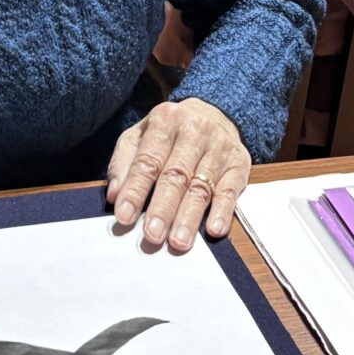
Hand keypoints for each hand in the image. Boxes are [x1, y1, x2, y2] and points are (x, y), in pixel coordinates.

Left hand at [106, 98, 250, 253]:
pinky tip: (214, 229)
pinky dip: (223, 211)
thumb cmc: (169, 132)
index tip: (124, 216)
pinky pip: (230, 190)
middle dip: (163, 208)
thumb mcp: (140, 136)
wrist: (213, 113)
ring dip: (189, 217)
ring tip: (178, 242)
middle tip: (152, 235)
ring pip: (202, 187)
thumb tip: (114, 194)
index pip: (147, 161)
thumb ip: (124, 163)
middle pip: (176, 175)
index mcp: (165, 121)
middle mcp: (195, 131)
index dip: (135, 190)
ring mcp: (220, 146)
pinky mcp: (239, 162)